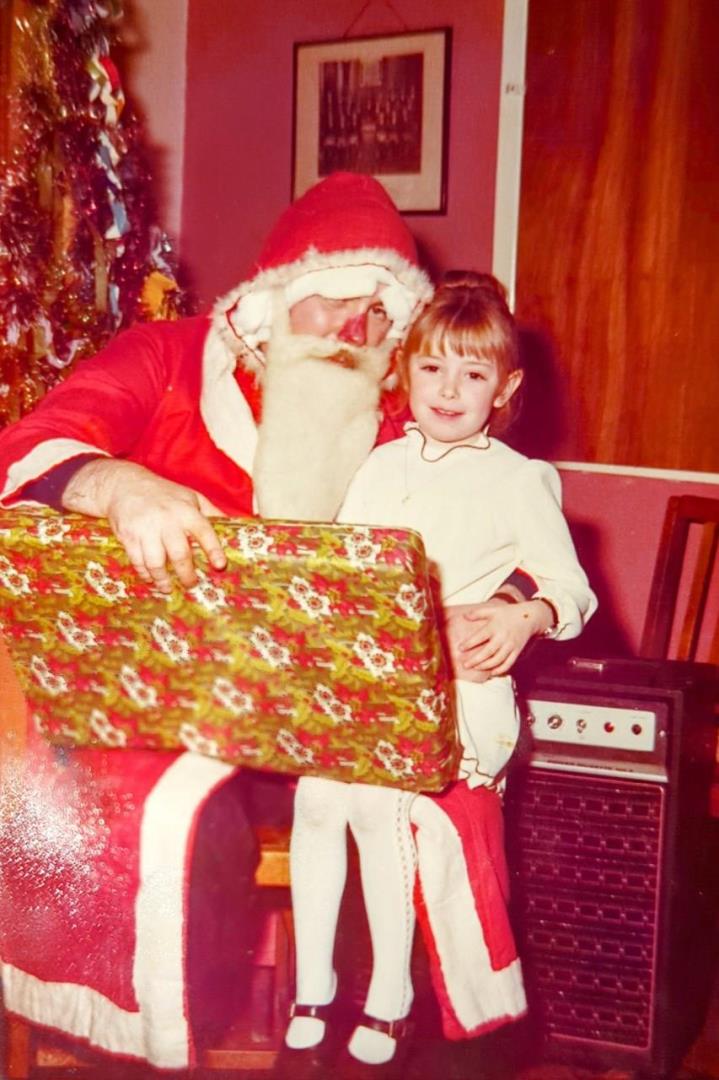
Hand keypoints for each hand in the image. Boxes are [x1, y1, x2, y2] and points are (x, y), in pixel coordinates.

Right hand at [62, 459, 226, 591]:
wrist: (125, 485)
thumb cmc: (164, 494)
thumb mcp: (191, 497)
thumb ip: (211, 512)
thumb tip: (235, 526)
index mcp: (186, 511)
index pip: (204, 532)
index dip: (213, 550)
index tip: (219, 566)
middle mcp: (167, 520)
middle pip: (179, 554)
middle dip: (186, 574)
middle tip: (191, 584)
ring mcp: (146, 529)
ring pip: (156, 563)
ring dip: (163, 579)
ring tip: (168, 587)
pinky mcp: (129, 536)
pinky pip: (138, 562)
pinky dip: (145, 574)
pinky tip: (151, 578)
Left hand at [444, 598, 553, 678]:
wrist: (529, 617)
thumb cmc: (508, 613)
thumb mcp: (493, 610)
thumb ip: (478, 613)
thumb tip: (464, 616)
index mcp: (495, 627)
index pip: (480, 636)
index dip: (469, 643)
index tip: (460, 648)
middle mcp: (503, 637)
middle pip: (488, 652)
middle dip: (475, 660)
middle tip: (465, 665)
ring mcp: (510, 645)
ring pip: (497, 660)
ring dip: (485, 666)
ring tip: (475, 668)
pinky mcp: (517, 651)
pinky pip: (508, 663)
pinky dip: (500, 670)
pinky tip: (491, 672)